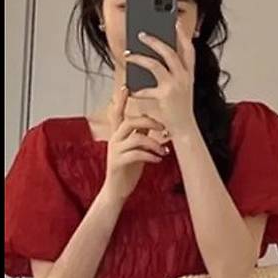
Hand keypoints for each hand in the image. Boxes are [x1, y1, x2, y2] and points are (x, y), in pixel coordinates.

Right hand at [103, 85, 169, 201]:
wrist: (117, 190)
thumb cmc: (127, 168)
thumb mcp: (134, 148)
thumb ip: (139, 133)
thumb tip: (151, 121)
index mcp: (117, 135)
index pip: (117, 113)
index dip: (121, 100)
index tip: (125, 86)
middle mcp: (114, 140)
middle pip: (130, 121)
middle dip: (149, 122)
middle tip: (163, 128)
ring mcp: (115, 151)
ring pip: (136, 138)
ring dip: (154, 143)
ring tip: (163, 150)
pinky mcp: (118, 163)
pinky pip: (137, 154)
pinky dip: (151, 156)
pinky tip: (158, 159)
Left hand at [124, 21, 197, 137]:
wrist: (185, 129)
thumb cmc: (178, 109)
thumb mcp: (179, 89)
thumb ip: (171, 75)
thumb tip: (154, 60)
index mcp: (189, 73)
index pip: (189, 49)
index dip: (182, 34)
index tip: (174, 23)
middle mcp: (185, 76)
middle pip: (170, 51)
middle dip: (154, 40)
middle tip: (141, 33)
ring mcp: (176, 85)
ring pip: (156, 64)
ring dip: (139, 58)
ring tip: (128, 54)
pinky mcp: (165, 96)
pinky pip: (145, 89)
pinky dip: (135, 89)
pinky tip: (128, 89)